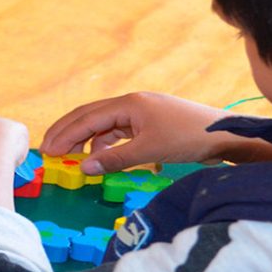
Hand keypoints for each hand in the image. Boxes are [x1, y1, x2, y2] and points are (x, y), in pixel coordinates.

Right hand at [40, 92, 271, 174]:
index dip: (65, 134)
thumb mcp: (150, 150)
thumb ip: (115, 159)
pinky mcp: (150, 123)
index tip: (47, 151)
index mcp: (129, 103)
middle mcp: (132, 103)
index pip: (87, 118)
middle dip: (68, 133)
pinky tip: (102, 159)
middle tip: (48, 152)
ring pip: (104, 125)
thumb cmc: (189, 137)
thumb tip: (84, 167)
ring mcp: (141, 112)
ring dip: (87, 141)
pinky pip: (119, 132)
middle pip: (90, 116)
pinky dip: (106, 145)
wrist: (225, 134)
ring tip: (73, 160)